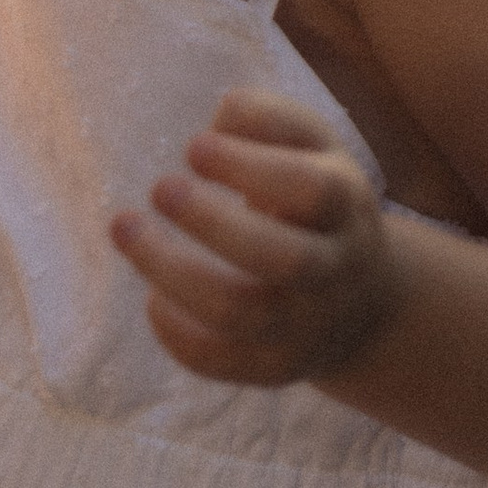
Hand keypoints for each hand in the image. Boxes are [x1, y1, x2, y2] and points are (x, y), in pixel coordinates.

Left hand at [111, 90, 403, 387]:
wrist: (363, 299)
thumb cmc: (314, 200)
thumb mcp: (312, 147)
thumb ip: (268, 119)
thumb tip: (218, 122)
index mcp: (345, 206)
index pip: (311, 191)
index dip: (250, 167)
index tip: (192, 146)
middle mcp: (333, 271)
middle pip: (282, 260)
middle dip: (210, 223)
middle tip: (158, 187)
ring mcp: (306, 326)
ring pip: (240, 314)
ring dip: (172, 272)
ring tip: (124, 228)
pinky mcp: (275, 368)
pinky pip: (222, 364)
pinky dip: (178, 334)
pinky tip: (152, 297)